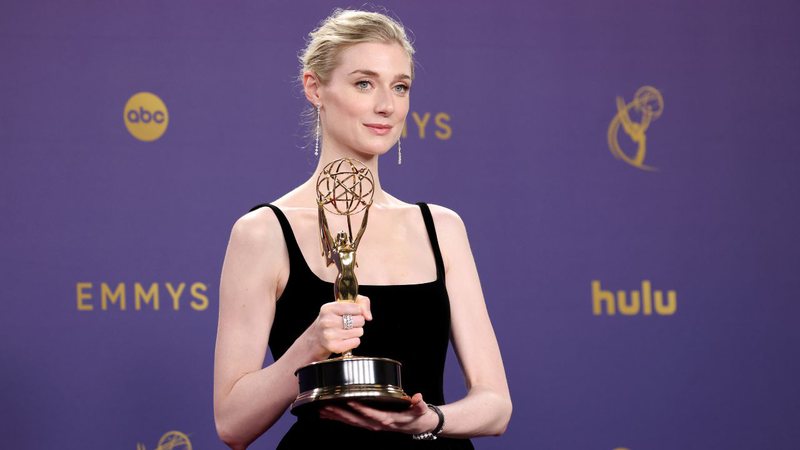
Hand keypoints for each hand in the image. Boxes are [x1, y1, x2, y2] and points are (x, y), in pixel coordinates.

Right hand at [305, 295, 371, 357]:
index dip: (358, 311)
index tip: (351, 313)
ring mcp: (329, 335)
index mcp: (328, 308)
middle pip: (359, 320)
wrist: (318, 336)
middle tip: (350, 323)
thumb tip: (368, 316)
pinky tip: (347, 339)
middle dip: (359, 321)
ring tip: (348, 330)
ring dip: (357, 331)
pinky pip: (356, 342)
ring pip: (359, 331)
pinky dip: (355, 341)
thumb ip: (362, 302)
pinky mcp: (334, 346)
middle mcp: (327, 321)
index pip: (356, 308)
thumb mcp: (344, 304)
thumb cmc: (334, 318)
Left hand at [319, 393, 439, 434]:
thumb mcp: (421, 410)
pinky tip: (329, 415)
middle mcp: (377, 425)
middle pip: (356, 420)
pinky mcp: (369, 424)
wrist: (419, 426)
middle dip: (340, 414)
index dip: (360, 409)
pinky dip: (340, 419)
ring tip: (322, 410)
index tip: (348, 401)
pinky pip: (352, 422)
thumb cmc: (418, 416)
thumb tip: (418, 398)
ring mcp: (372, 425)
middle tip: (326, 406)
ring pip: (351, 422)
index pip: (371, 414)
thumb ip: (419, 404)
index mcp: (388, 420)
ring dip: (336, 417)